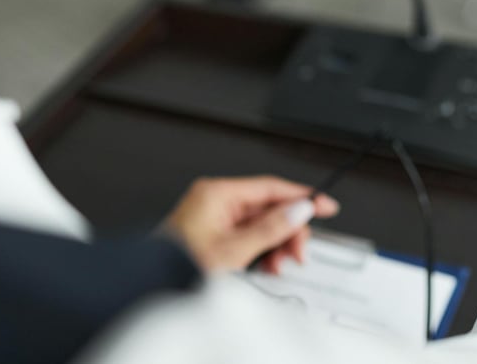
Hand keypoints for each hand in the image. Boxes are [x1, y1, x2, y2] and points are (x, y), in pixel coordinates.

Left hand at [162, 176, 339, 273]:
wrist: (152, 288)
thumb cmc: (178, 266)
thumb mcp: (234, 250)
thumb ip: (271, 229)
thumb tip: (299, 210)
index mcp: (218, 193)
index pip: (270, 187)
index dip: (301, 196)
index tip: (324, 204)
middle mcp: (216, 200)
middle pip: (268, 207)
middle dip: (287, 230)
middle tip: (298, 252)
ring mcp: (214, 216)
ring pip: (261, 224)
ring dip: (275, 245)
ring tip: (277, 265)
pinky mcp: (214, 233)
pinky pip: (247, 235)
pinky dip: (260, 251)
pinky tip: (265, 266)